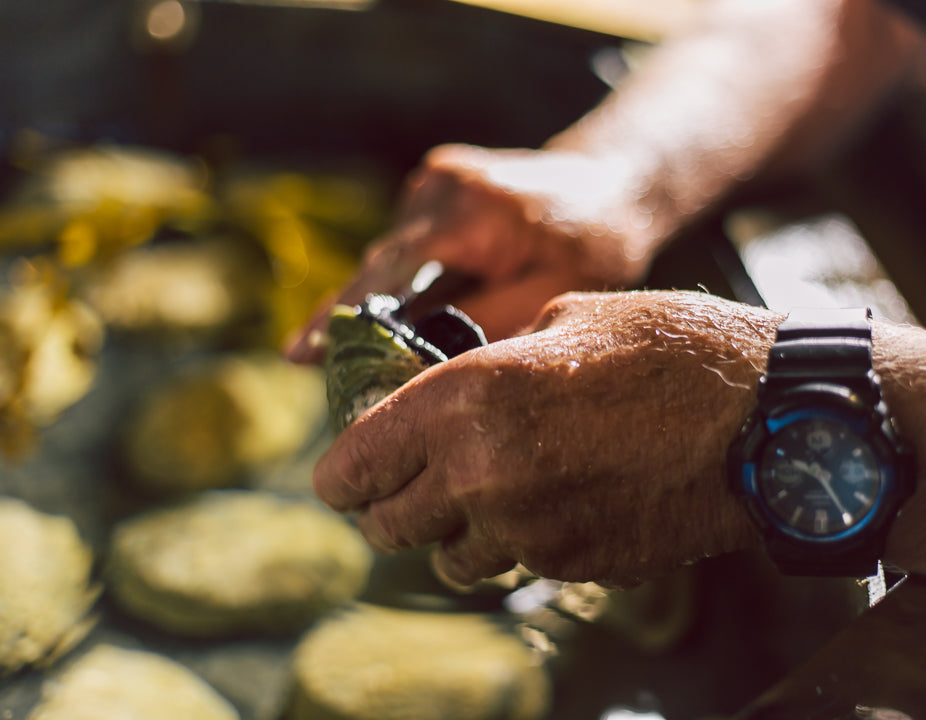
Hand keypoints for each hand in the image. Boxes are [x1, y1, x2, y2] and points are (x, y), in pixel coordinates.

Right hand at [285, 144, 659, 362]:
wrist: (614, 184)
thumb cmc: (592, 245)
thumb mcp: (549, 293)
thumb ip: (484, 322)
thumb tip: (422, 364)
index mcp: (470, 212)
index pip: (392, 271)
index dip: (346, 316)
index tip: (301, 353)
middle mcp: (441, 187)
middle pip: (385, 266)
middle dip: (360, 318)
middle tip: (316, 365)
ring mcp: (435, 181)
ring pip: (396, 258)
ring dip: (393, 300)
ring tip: (382, 346)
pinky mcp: (437, 187)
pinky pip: (412, 245)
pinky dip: (413, 278)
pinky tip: (424, 308)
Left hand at [313, 290, 780, 588]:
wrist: (765, 416)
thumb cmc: (674, 350)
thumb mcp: (568, 319)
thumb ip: (494, 362)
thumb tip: (460, 393)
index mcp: (467, 397)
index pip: (357, 462)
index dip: (340, 474)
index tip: (342, 478)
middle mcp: (483, 473)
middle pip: (389, 525)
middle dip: (388, 508)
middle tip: (401, 493)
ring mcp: (530, 530)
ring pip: (449, 560)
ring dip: (452, 535)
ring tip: (481, 503)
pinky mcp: (576, 565)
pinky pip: (517, 566)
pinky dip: (516, 545)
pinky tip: (550, 507)